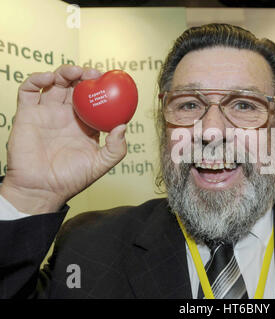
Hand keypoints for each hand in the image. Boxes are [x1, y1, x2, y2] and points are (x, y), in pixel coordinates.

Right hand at [0, 65, 126, 213]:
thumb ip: (116, 148)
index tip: (111, 81)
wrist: (41, 189)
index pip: (95, 99)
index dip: (102, 88)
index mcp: (84, 124)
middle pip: (76, 86)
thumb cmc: (71, 179)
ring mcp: (46, 112)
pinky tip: (49, 78)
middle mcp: (66, 115)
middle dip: (85, 75)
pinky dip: (37, 78)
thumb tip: (123, 126)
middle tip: (93, 74)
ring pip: (55, 83)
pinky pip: (29, 90)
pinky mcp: (27, 113)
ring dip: (65, 72)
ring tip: (75, 72)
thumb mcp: (100, 164)